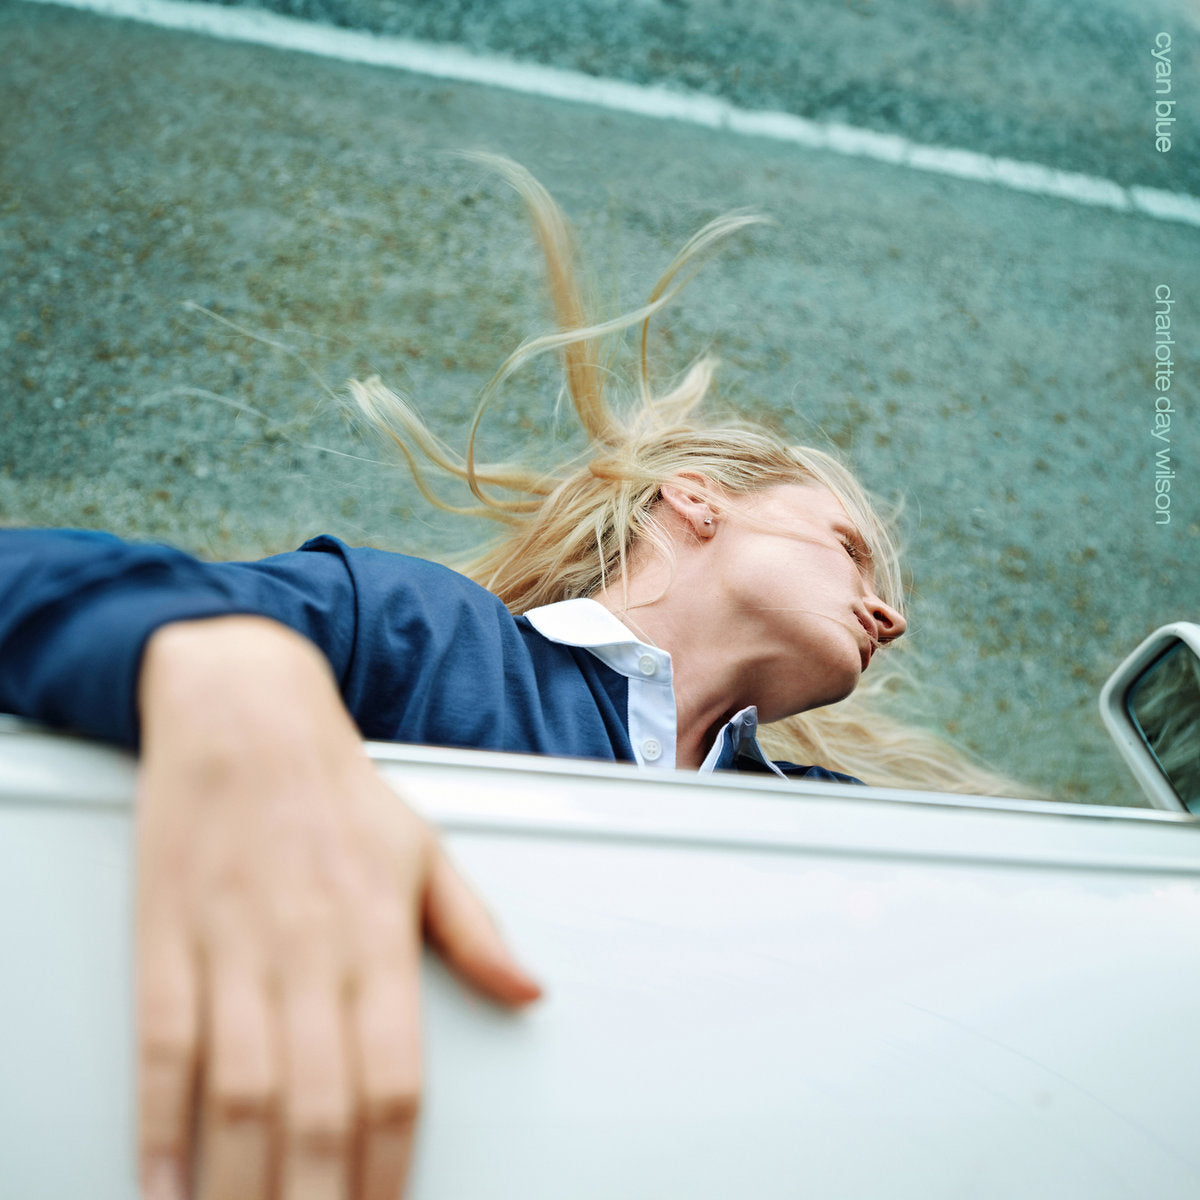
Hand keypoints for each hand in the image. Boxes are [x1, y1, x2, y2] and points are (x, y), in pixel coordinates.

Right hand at [135, 618, 540, 1199]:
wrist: (245, 711)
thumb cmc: (337, 786)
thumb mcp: (426, 848)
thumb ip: (476, 932)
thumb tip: (531, 993)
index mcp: (380, 932)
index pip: (395, 1078)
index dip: (390, 1166)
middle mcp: (309, 948)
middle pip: (319, 1105)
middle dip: (319, 1197)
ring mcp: (233, 944)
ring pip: (241, 1092)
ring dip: (241, 1180)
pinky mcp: (167, 936)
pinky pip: (164, 1048)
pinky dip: (159, 1127)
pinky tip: (163, 1185)